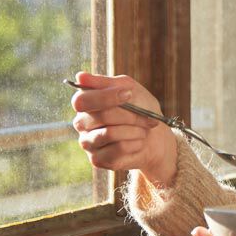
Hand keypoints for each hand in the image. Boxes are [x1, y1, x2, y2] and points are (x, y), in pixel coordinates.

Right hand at [70, 72, 177, 186]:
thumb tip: (80, 76)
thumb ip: (106, 83)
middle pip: (100, 116)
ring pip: (110, 133)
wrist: (155, 136)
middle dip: (129, 115)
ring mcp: (87, 142)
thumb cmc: (140, 107)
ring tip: (144, 129)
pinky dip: (135, 143)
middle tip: (148, 117)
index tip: (128, 94)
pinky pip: (117, 149)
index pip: (82, 100)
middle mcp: (81, 123)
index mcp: (85, 103)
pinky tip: (139, 141)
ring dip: (134, 130)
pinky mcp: (97, 159)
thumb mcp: (128, 88)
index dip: (106, 97)